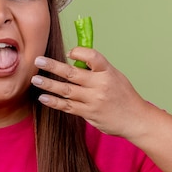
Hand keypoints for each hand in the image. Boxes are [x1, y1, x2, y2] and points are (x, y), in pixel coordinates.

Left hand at [31, 48, 147, 137]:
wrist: (136, 119)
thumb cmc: (123, 95)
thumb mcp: (115, 76)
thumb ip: (96, 69)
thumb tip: (74, 59)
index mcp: (108, 72)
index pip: (92, 57)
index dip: (79, 52)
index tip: (69, 52)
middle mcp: (100, 85)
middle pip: (72, 73)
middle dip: (53, 66)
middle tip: (37, 60)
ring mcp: (93, 100)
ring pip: (66, 90)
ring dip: (48, 84)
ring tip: (35, 79)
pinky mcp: (88, 113)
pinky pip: (67, 106)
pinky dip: (54, 102)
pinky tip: (43, 97)